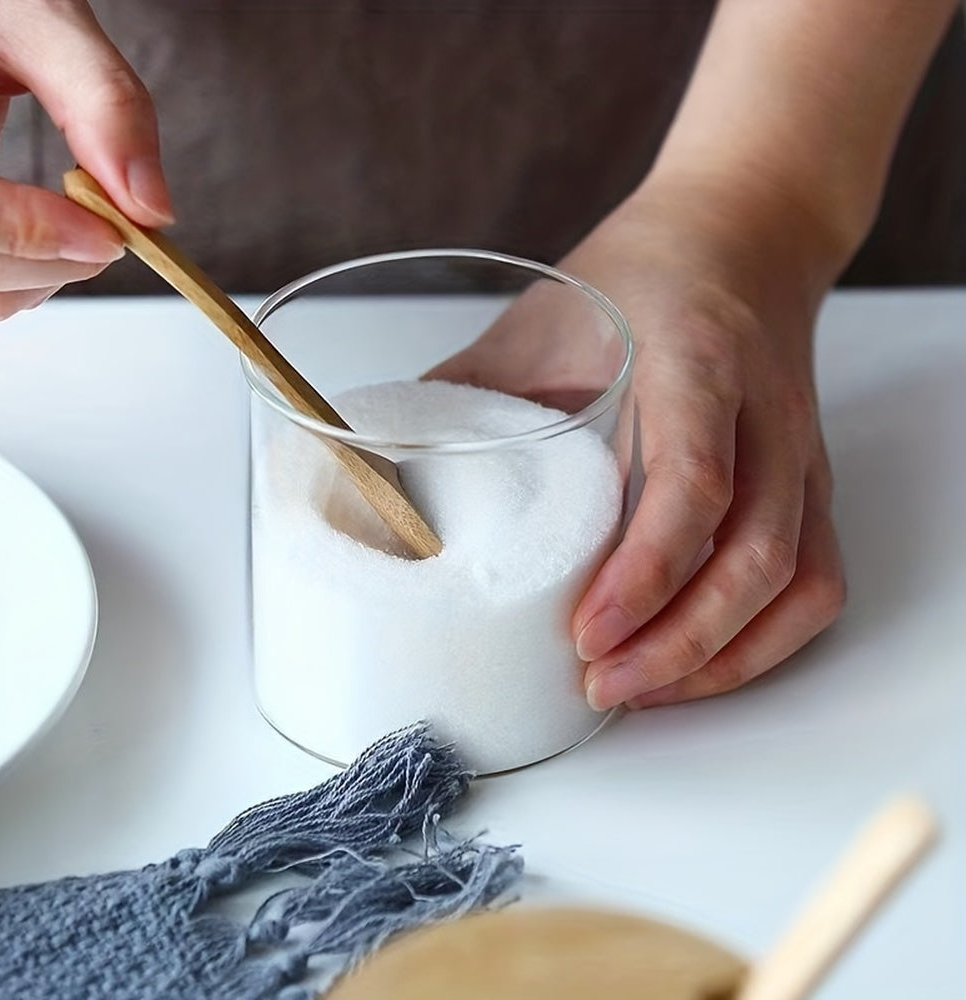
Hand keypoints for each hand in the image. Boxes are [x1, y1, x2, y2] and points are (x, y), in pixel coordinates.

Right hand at [0, 0, 170, 319]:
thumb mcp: (36, 16)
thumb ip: (101, 100)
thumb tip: (154, 208)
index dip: (30, 233)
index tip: (110, 233)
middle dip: (55, 258)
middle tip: (113, 222)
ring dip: (49, 267)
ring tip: (84, 212)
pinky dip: (32, 262)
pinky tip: (53, 219)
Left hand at [432, 173, 845, 709]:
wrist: (743, 238)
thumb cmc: (643, 273)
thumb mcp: (546, 316)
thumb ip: (475, 388)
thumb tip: (386, 459)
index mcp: (694, 359)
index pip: (694, 478)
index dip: (645, 570)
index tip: (586, 630)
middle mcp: (764, 414)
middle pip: (755, 556)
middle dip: (678, 643)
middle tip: (598, 683)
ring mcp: (798, 455)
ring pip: (795, 584)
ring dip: (719, 656)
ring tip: (638, 688)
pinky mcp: (809, 486)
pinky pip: (814, 582)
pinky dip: (762, 643)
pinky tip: (700, 665)